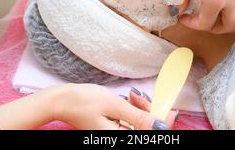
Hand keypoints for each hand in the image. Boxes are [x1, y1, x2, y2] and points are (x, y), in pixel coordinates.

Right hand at [0, 84, 175, 129]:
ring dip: (142, 108)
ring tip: (131, 94)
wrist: (62, 101)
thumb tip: (162, 127)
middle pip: (149, 128)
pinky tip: (129, 98)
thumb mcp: (114, 105)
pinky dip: (134, 109)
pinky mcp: (114, 129)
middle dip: (151, 110)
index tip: (172, 104)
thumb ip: (138, 117)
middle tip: (139, 95)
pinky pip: (133, 121)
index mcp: (121, 138)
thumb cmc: (84, 101)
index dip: (165, 119)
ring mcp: (117, 135)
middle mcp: (120, 139)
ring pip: (141, 123)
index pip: (153, 133)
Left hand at [179, 0, 234, 33]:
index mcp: (216, 1)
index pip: (205, 24)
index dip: (192, 24)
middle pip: (228, 26)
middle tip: (200, 19)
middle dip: (213, 28)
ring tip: (207, 7)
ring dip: (222, 16)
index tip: (182, 16)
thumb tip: (178, 9)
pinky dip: (229, 3)